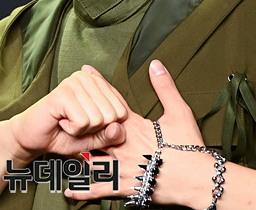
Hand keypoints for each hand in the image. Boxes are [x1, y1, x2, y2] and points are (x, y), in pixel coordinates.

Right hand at [4, 65, 128, 164]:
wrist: (33, 138)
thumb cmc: (62, 135)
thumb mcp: (93, 138)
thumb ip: (109, 134)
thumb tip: (119, 127)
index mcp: (97, 83)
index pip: (122, 111)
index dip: (105, 127)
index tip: (86, 123)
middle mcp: (86, 78)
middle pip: (112, 115)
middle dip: (94, 129)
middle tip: (75, 123)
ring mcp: (74, 83)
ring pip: (98, 119)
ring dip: (82, 130)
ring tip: (67, 121)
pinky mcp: (62, 93)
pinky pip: (83, 122)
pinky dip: (73, 130)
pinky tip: (61, 121)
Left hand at [67, 60, 214, 208]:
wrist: (195, 179)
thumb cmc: (189, 147)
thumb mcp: (179, 112)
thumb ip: (165, 87)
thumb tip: (155, 64)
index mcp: (133, 126)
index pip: (111, 102)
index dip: (98, 87)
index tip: (85, 73)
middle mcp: (121, 145)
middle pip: (94, 129)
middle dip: (78, 120)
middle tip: (61, 110)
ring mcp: (120, 166)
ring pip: (91, 158)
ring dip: (76, 152)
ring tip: (60, 145)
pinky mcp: (123, 186)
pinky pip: (98, 190)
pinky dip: (83, 191)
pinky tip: (69, 191)